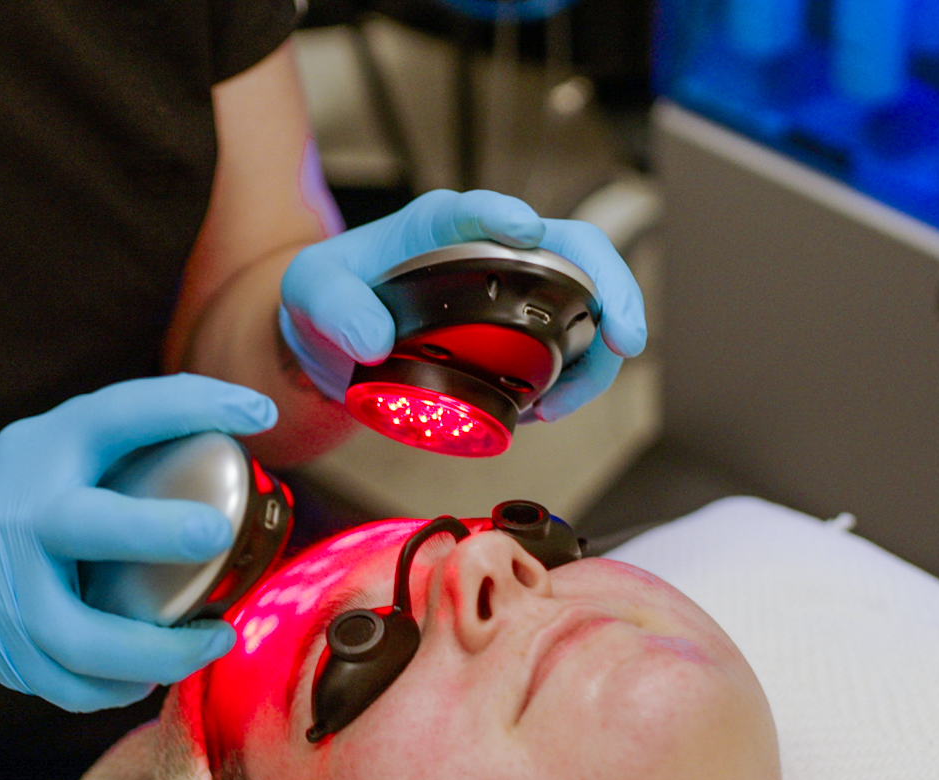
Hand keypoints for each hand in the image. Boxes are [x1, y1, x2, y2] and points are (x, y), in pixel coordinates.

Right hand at [0, 375, 278, 710]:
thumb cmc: (23, 501)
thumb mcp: (56, 450)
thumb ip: (127, 441)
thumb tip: (246, 427)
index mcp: (43, 454)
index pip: (116, 415)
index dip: (190, 404)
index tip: (259, 414)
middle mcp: (19, 520)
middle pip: (83, 527)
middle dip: (155, 531)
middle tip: (216, 535)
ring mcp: (7, 594)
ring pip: (85, 640)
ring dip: (162, 651)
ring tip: (215, 638)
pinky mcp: (8, 653)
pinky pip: (75, 686)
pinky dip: (122, 686)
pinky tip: (153, 672)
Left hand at [278, 189, 647, 423]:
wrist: (336, 332)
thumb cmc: (330, 296)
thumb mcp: (312, 293)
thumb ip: (335, 308)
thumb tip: (372, 337)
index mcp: (436, 227)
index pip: (474, 211)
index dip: (502, 216)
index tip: (525, 230)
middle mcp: (490, 248)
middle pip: (572, 247)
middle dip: (612, 286)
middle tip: (625, 337)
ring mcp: (516, 287)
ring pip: (587, 301)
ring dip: (596, 354)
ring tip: (561, 403)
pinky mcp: (523, 327)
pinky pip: (569, 345)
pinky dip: (574, 379)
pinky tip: (548, 409)